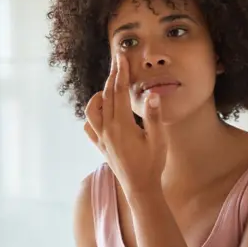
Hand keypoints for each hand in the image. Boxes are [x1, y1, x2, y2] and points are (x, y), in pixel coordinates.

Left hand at [84, 54, 166, 195]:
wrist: (139, 188)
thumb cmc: (152, 164)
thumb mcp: (158, 140)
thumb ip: (153, 117)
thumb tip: (152, 94)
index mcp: (122, 126)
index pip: (119, 92)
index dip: (121, 73)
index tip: (122, 58)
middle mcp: (107, 130)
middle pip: (106, 96)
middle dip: (112, 76)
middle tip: (117, 61)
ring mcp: (101, 138)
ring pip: (92, 110)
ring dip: (99, 96)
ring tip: (110, 89)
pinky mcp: (100, 146)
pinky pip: (89, 127)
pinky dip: (93, 116)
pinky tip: (101, 113)